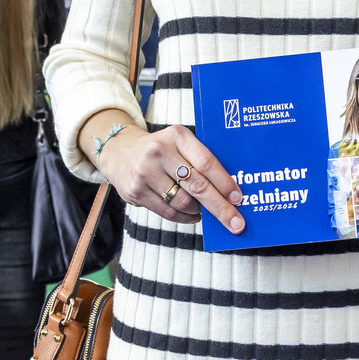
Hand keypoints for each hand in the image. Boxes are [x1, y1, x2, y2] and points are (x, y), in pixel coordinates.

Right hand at [98, 125, 244, 232]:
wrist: (119, 152)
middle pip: (197, 185)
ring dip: (199, 211)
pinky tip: (193, 215)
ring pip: (183, 202)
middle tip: (235, 223)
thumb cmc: (161, 149)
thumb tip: (229, 190)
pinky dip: (185, 217)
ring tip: (206, 211)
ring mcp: (145, 172)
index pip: (206, 162)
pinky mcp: (136, 192)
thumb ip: (200, 159)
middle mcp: (159, 152)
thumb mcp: (179, 143)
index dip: (224, 182)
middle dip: (220, 207)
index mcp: (177, 136)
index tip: (238, 198)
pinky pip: (168, 213)